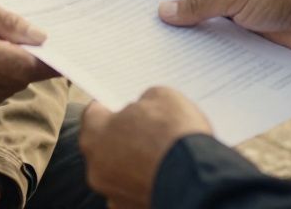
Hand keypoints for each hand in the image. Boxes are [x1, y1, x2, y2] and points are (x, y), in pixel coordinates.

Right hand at [0, 0, 59, 112]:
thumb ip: (7, 21)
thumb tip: (40, 36)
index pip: (22, 64)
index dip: (48, 59)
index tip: (67, 49)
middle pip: (23, 76)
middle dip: (38, 60)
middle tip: (49, 42)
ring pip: (17, 84)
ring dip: (23, 67)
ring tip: (16, 46)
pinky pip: (6, 91)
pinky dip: (10, 76)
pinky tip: (2, 59)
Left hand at [79, 88, 213, 208]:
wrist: (197, 179)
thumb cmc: (175, 134)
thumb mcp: (162, 97)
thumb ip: (144, 102)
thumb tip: (145, 110)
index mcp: (95, 134)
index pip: (93, 114)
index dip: (110, 108)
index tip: (123, 106)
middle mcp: (96, 168)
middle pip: (104, 146)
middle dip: (122, 137)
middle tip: (146, 130)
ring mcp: (112, 193)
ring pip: (118, 173)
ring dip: (133, 164)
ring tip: (160, 155)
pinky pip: (134, 192)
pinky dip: (146, 184)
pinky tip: (165, 175)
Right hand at [158, 0, 290, 54]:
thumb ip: (198, 6)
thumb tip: (163, 11)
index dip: (168, 4)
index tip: (147, 22)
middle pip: (197, 15)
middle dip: (180, 30)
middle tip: (153, 49)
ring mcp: (241, 20)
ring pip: (211, 36)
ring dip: (198, 49)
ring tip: (171, 66)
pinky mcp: (253, 43)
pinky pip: (228, 52)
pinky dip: (216, 61)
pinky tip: (199, 75)